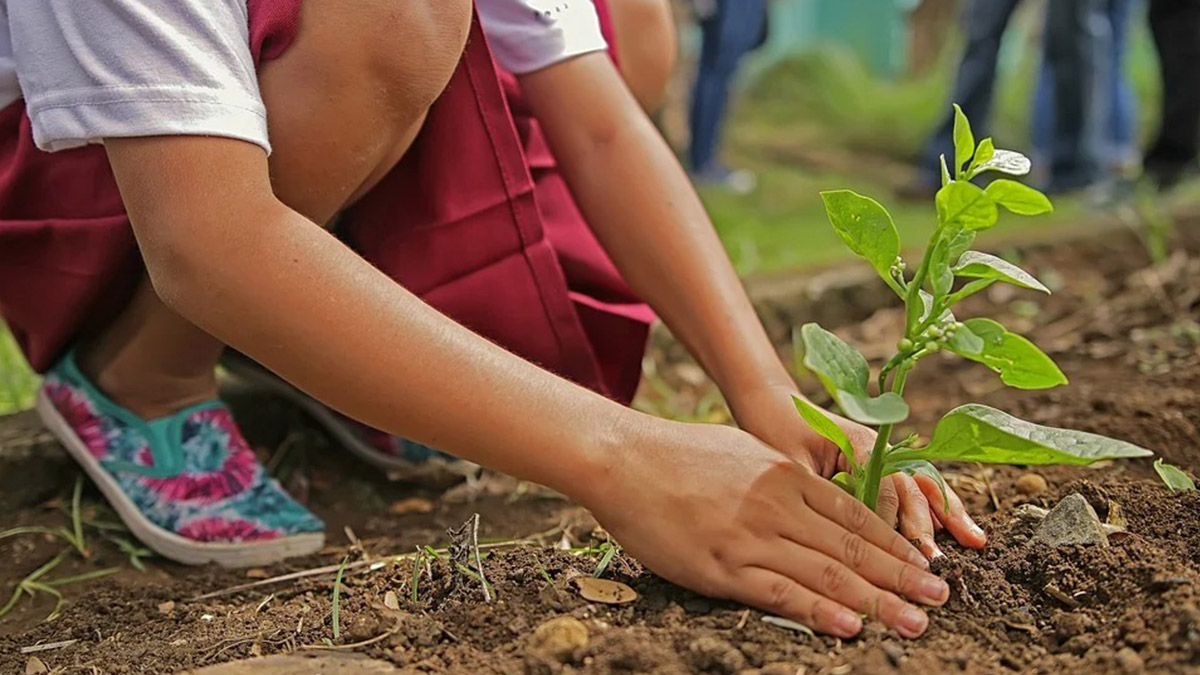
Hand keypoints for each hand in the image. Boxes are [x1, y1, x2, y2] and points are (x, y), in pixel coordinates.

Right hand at [579, 420, 949, 637]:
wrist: (623, 458)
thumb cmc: (678, 454)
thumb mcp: (743, 453)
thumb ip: (781, 478)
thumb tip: (813, 497)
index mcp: (786, 476)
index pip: (855, 516)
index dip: (895, 543)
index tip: (924, 564)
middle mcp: (778, 506)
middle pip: (853, 548)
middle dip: (902, 576)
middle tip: (940, 598)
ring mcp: (751, 537)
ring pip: (827, 574)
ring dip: (877, 600)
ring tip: (915, 621)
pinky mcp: (722, 566)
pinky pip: (780, 593)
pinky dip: (819, 611)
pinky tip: (851, 626)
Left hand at [729, 385, 986, 558]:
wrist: (771, 402)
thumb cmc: (774, 431)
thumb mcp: (790, 464)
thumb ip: (819, 492)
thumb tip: (839, 534)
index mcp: (858, 444)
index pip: (884, 488)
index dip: (891, 523)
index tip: (897, 555)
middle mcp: (878, 448)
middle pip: (910, 488)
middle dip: (925, 525)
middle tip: (934, 561)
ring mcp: (883, 454)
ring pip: (922, 486)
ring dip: (947, 514)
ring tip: (975, 541)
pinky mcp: (880, 464)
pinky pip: (915, 486)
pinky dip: (938, 507)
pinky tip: (961, 529)